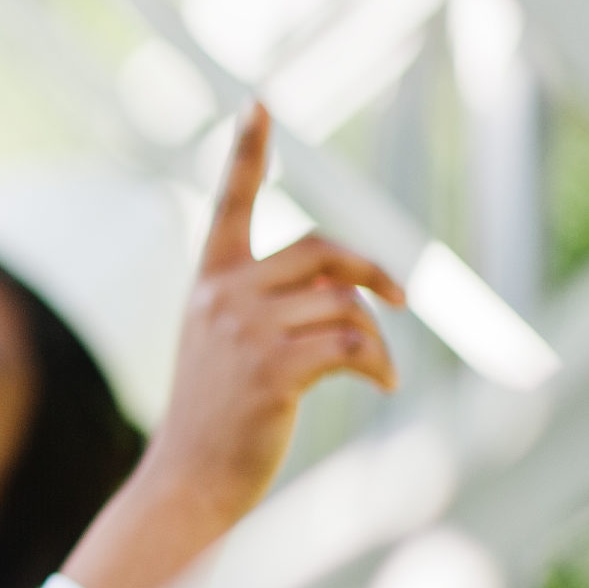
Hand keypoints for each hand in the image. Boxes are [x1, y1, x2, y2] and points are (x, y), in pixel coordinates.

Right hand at [64, 104, 405, 587]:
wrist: (188, 481)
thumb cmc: (217, 421)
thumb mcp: (226, 349)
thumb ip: (268, 306)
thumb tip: (353, 291)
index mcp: (208, 284)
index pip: (229, 202)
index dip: (247, 152)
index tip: (258, 105)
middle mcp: (223, 295)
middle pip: (320, 250)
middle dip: (370, 270)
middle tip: (400, 297)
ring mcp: (245, 329)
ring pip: (344, 302)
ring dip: (376, 336)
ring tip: (378, 371)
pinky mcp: (274, 366)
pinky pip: (353, 342)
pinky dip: (380, 363)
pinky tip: (381, 385)